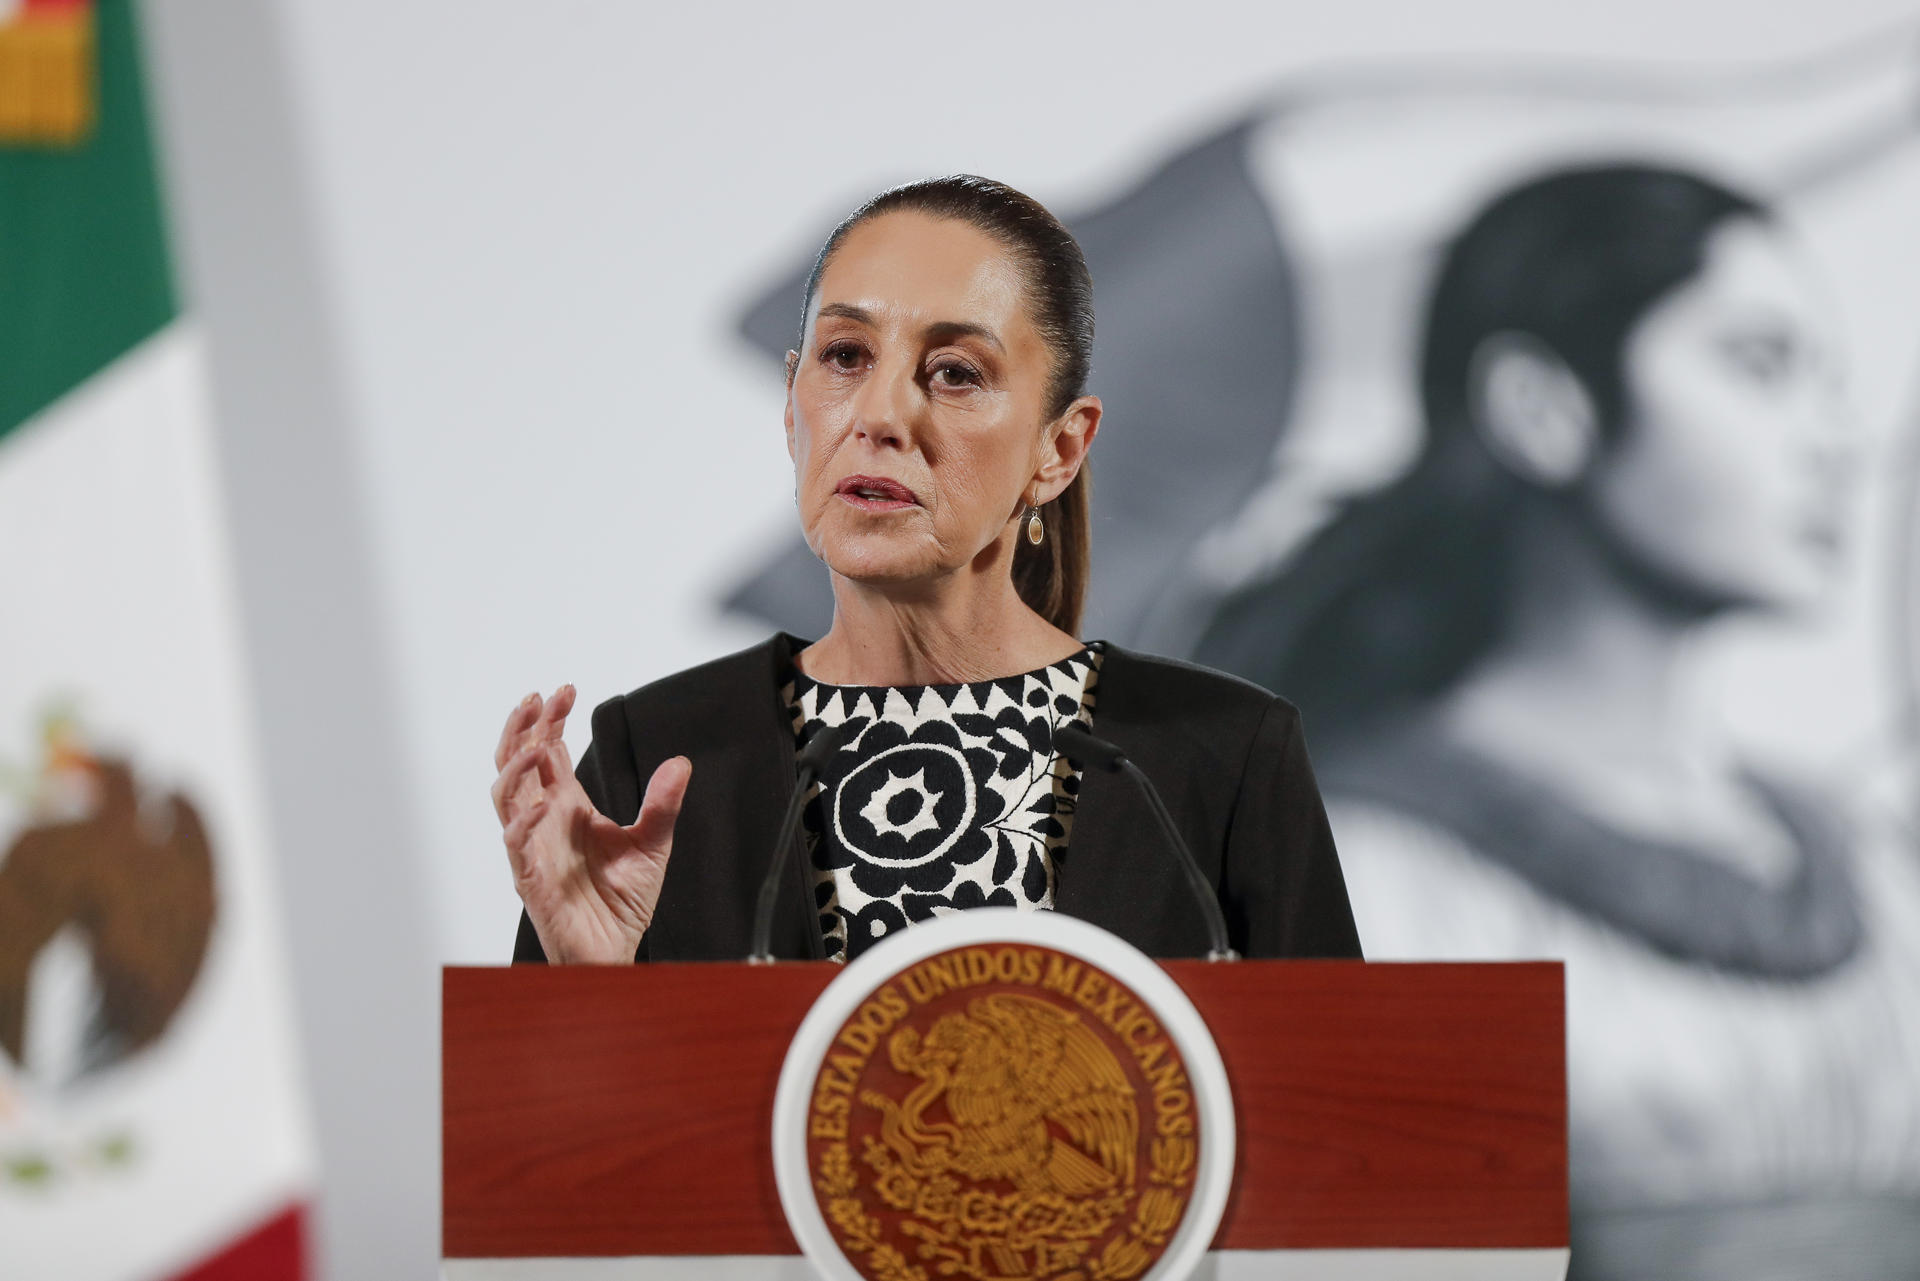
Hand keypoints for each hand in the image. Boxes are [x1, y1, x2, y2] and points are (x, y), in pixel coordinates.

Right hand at [492, 685, 690, 963]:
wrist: (614, 950)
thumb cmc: (620, 901)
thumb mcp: (653, 843)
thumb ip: (662, 803)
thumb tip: (681, 762)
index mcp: (567, 806)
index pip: (547, 751)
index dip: (551, 720)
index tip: (566, 690)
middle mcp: (544, 820)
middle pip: (516, 762)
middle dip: (522, 728)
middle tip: (538, 699)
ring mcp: (532, 847)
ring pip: (504, 795)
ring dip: (515, 766)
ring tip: (536, 742)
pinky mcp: (530, 878)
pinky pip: (516, 843)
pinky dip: (524, 820)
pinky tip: (543, 802)